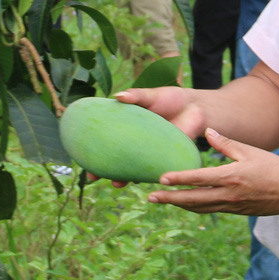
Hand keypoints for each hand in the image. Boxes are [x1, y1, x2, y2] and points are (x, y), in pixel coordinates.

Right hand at [80, 87, 204, 187]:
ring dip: (124, 178)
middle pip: (117, 160)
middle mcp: (138, 144)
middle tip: (93, 178)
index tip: (81, 156)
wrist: (197, 107)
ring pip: (134, 170)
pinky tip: (142, 182)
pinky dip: (148, 177)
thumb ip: (136, 96)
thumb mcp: (151, 95)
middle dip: (105, 171)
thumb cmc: (171, 99)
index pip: (108, 142)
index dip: (94, 150)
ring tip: (117, 184)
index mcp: (130, 129)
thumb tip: (118, 96)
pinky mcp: (166, 159)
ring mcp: (151, 154)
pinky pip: (154, 171)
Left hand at [146, 127, 278, 214]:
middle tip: (150, 197)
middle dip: (170, 199)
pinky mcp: (235, 211)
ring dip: (179, 205)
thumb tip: (209, 132)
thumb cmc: (274, 168)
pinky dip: (194, 207)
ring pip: (199, 208)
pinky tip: (185, 203)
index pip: (198, 179)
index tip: (160, 178)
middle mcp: (228, 195)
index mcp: (231, 177)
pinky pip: (209, 210)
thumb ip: (227, 143)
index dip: (178, 179)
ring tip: (162, 201)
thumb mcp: (251, 151)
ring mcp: (231, 206)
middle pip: (192, 199)